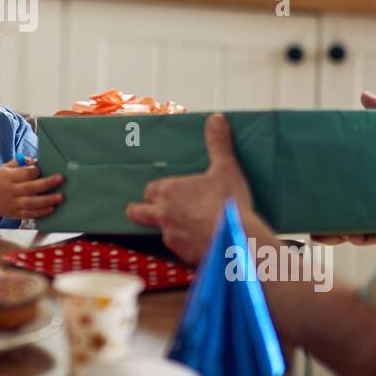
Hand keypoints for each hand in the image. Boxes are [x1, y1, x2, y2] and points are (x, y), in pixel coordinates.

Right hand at [0, 158, 63, 220]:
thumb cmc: (0, 181)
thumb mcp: (5, 168)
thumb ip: (19, 163)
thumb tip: (34, 160)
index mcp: (8, 177)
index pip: (23, 174)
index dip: (35, 171)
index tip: (42, 169)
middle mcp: (11, 191)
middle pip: (30, 188)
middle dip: (46, 183)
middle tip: (60, 179)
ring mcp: (13, 204)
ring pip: (31, 203)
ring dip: (47, 200)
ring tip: (60, 197)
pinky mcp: (16, 214)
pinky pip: (30, 214)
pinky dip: (41, 212)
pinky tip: (51, 208)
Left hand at [126, 113, 275, 264]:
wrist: (237, 241)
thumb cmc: (228, 202)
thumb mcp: (225, 167)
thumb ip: (218, 143)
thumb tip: (216, 118)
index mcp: (169, 192)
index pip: (150, 190)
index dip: (156, 191)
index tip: (164, 191)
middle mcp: (163, 216)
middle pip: (138, 213)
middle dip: (140, 211)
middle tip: (149, 211)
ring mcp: (171, 238)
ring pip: (162, 233)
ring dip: (171, 230)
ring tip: (190, 228)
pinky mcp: (184, 256)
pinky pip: (181, 250)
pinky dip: (189, 246)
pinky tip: (204, 243)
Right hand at [305, 91, 375, 245]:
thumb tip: (364, 96)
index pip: (356, 181)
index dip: (335, 186)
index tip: (315, 185)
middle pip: (355, 208)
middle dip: (331, 219)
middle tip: (312, 222)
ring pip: (363, 227)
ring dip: (340, 232)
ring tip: (321, 233)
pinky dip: (363, 237)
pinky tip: (349, 235)